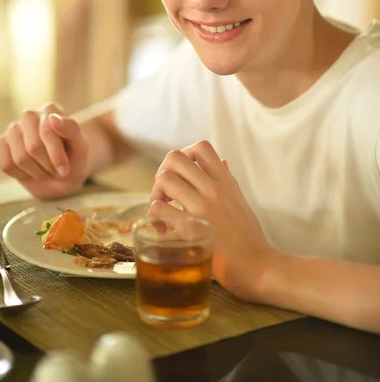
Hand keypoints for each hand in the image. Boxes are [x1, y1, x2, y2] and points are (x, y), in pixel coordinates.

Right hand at [0, 102, 89, 199]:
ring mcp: (13, 129)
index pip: (47, 131)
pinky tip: (31, 172)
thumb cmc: (74, 159)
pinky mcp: (2, 143)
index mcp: (51, 109)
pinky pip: (6, 164)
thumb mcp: (81, 147)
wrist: (62, 178)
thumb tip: (53, 118)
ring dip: (37, 172)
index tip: (65, 170)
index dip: (56, 155)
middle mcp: (29, 115)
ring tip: (46, 170)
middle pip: (33, 147)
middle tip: (57, 171)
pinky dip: (22, 175)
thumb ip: (72, 129)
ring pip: (20, 158)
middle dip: (48, 165)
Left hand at [148, 141, 275, 302]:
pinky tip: (162, 227)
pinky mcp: (192, 229)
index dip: (183, 155)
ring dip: (156, 194)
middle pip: (174, 157)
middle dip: (163, 171)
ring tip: (162, 210)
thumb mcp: (240, 201)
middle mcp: (213, 189)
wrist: (259, 266)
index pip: (201, 147)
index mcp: (224, 182)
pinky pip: (161, 209)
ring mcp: (202, 207)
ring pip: (164, 179)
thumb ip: (228, 180)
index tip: (182, 175)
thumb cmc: (250, 238)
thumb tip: (222, 161)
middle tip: (166, 192)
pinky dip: (155, 216)